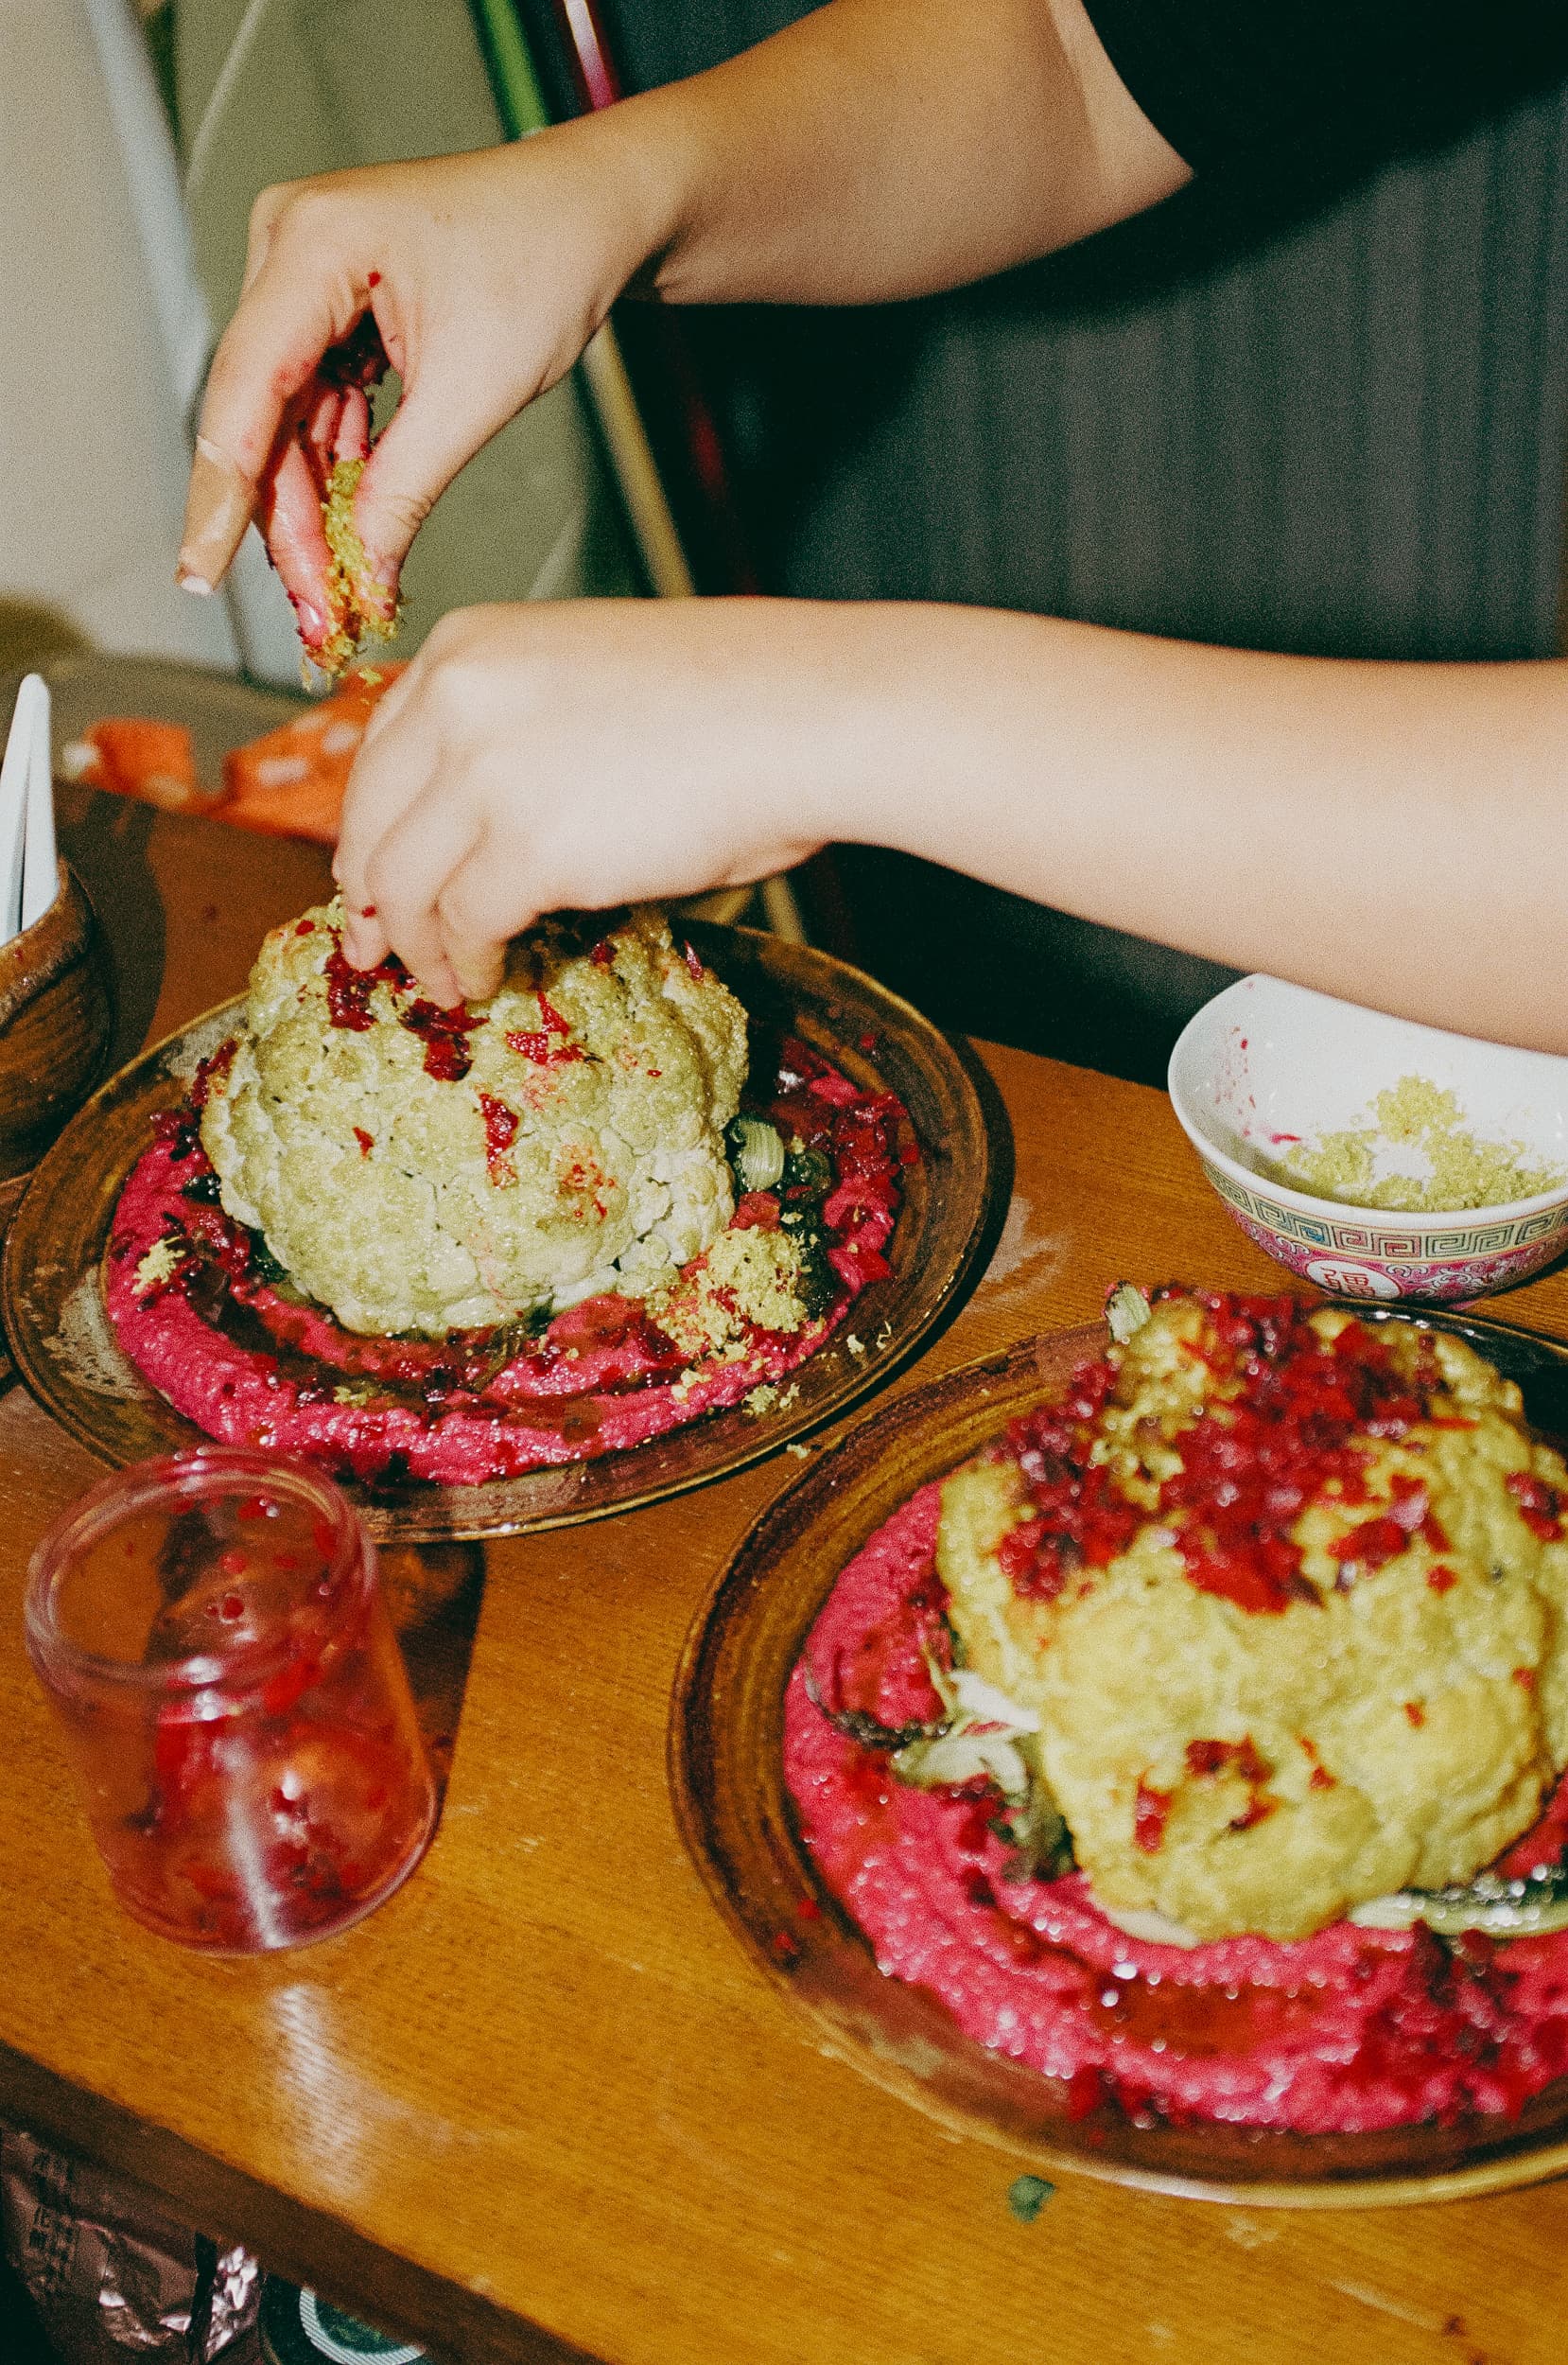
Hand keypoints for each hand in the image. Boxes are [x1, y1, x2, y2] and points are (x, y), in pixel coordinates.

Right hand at [178, 128, 656, 603]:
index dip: (221, 495)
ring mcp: (308, 279)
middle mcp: (291, 249)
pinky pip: (318, 409)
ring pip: (287, 423)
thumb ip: (403, 489)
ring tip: (335, 596)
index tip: (199, 574)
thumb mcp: (474, 393)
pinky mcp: (334, 310)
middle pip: (261, 416)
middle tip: (314, 614)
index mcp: (315, 243)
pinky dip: (337, 477)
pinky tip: (350, 541)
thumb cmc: (547, 258)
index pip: (245, 389)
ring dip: (310, 512)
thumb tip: (359, 571)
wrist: (591, 213)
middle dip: (287, 524)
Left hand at [331, 601, 843, 1004]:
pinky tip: (490, 978)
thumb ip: (517, 737)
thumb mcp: (589, 683)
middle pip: (373, 821)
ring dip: (419, 947)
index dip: (372, 829)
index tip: (375, 879)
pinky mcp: (527, 848)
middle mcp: (457, 698)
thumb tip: (484, 834)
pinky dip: (470, 963)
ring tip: (445, 981)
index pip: (382, 752)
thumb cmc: (737, 700)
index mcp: (470, 646)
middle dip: (372, 899)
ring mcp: (485, 773)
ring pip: (403, 885)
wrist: (807, 715)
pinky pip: (466, 924)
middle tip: (381, 949)